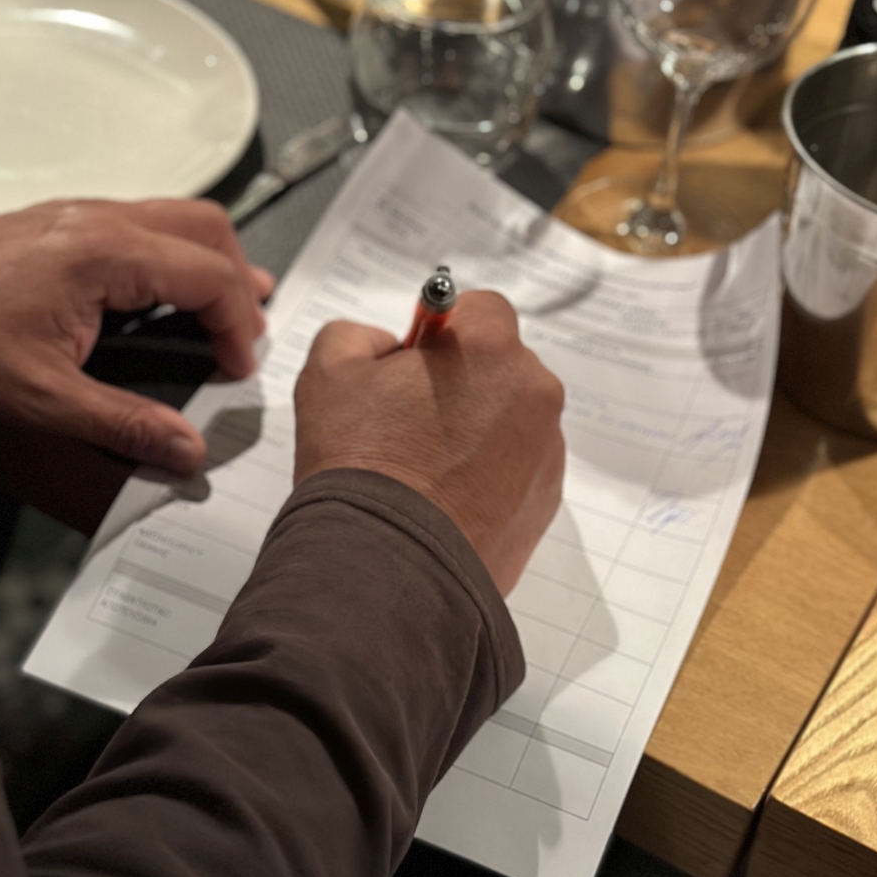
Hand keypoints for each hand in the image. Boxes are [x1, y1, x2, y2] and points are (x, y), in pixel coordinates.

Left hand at [0, 199, 273, 474]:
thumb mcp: (41, 396)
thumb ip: (123, 423)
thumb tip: (186, 449)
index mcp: (106, 254)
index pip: (209, 276)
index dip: (238, 326)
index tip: (236, 369)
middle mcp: (104, 221)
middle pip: (208, 230)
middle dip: (238, 282)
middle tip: (244, 336)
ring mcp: (86, 214)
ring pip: (180, 218)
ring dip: (211, 262)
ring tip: (227, 309)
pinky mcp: (70, 222)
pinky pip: (148, 223)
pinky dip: (177, 255)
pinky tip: (170, 293)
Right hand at [293, 293, 564, 594]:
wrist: (386, 568)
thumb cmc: (359, 464)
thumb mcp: (329, 371)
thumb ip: (358, 334)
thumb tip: (387, 347)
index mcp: (490, 349)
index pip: (479, 309)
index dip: (442, 332)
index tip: (413, 362)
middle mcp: (534, 393)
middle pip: (500, 365)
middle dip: (462, 382)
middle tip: (409, 420)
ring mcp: (546, 451)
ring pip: (510, 419)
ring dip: (477, 430)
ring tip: (424, 470)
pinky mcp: (545, 502)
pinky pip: (517, 469)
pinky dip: (488, 476)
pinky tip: (443, 499)